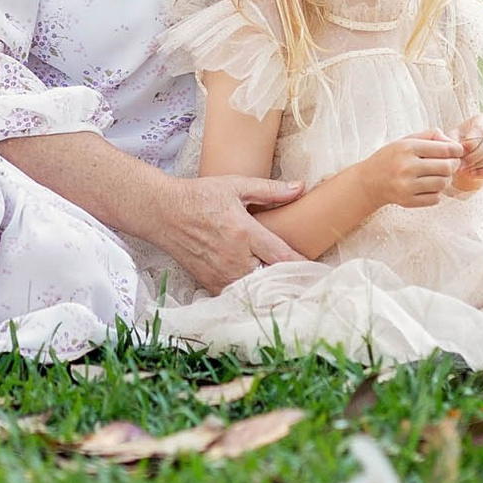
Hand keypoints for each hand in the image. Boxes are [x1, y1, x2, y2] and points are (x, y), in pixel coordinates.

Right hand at [160, 175, 305, 293]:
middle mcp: (234, 257)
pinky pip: (238, 296)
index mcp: (244, 232)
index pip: (282, 256)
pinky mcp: (210, 283)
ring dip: (272, 292)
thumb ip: (270, 190)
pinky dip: (251, 297)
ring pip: (256, 293)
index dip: (303, 265)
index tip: (319, 271)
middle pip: (272, 280)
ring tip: (291, 292)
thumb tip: (301, 187)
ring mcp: (221, 274)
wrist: (163, 213)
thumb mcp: (235, 186)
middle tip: (309, 285)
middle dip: (290, 283)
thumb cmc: (200, 196)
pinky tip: (262, 294)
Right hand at [351, 130, 464, 209]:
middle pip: (446, 168)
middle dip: (453, 165)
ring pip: (442, 184)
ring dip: (445, 179)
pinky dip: (436, 193)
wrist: (369, 181)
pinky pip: (435, 199)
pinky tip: (429, 187)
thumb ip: (429, 137)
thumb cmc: (390, 158)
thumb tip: (452, 143)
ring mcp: (407, 186)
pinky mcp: (408, 201)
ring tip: (438, 175)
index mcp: (407, 148)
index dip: (456, 150)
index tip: (459, 151)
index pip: (443, 149)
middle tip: (451, 163)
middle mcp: (407, 167)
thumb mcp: (405, 141)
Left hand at [452, 114, 482, 192]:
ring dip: (479, 165)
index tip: (460, 151)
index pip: (481, 128)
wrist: (471, 154)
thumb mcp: (454, 137)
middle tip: (462, 164)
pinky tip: (473, 174)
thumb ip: (452, 140)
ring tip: (465, 169)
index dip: (471, 141)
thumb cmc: (462, 141)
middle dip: (475, 155)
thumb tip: (457, 148)